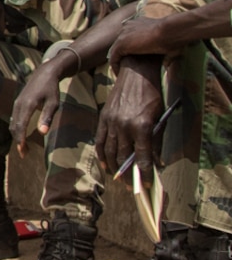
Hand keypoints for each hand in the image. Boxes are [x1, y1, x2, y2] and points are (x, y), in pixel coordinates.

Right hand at [9, 60, 62, 155]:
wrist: (44, 73)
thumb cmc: (51, 88)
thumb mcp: (53, 103)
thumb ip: (47, 117)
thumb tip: (42, 133)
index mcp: (27, 105)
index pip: (20, 126)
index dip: (20, 140)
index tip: (23, 151)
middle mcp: (18, 105)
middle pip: (14, 126)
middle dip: (18, 141)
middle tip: (24, 154)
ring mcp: (16, 103)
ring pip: (13, 123)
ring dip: (17, 135)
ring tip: (24, 147)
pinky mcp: (17, 103)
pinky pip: (14, 118)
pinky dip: (17, 128)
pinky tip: (22, 134)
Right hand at [96, 59, 163, 180]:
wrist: (136, 73)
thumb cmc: (152, 95)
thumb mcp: (160, 117)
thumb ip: (156, 140)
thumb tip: (155, 161)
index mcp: (142, 126)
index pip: (143, 157)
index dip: (145, 173)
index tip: (147, 185)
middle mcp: (124, 126)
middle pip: (124, 157)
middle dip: (128, 174)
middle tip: (131, 186)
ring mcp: (111, 122)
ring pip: (110, 151)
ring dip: (114, 167)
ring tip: (118, 178)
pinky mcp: (103, 118)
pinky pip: (100, 141)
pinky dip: (102, 154)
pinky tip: (105, 164)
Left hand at [109, 17, 171, 70]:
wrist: (171, 31)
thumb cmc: (174, 36)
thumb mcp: (168, 41)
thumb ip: (164, 51)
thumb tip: (167, 63)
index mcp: (139, 23)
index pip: (129, 35)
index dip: (130, 47)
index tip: (134, 59)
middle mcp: (128, 26)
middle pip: (120, 42)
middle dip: (122, 55)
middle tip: (126, 68)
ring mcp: (123, 35)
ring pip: (115, 51)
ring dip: (118, 62)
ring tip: (121, 73)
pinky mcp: (120, 44)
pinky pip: (113, 58)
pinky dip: (115, 67)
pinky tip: (119, 75)